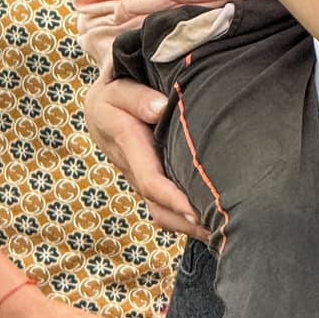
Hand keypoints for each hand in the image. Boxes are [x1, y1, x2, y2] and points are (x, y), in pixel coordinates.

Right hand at [84, 75, 205, 241]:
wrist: (101, 97)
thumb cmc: (116, 82)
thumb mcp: (119, 83)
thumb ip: (136, 96)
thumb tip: (160, 109)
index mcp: (124, 141)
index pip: (149, 178)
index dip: (172, 197)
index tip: (195, 210)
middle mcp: (129, 165)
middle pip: (156, 204)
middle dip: (184, 221)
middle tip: (217, 231)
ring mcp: (136, 175)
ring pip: (157, 210)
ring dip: (184, 226)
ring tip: (217, 235)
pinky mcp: (145, 177)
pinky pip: (160, 204)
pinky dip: (180, 217)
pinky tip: (207, 224)